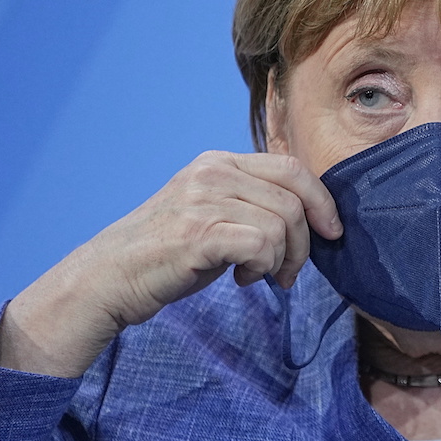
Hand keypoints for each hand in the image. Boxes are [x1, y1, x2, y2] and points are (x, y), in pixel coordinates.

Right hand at [0, 151, 341, 376]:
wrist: (109, 278)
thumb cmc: (167, 252)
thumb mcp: (213, 212)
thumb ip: (253, 202)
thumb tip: (310, 214)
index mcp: (219, 161)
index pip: (291, 167)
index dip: (322, 199)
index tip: (331, 231)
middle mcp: (212, 172)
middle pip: (294, 199)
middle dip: (305, 242)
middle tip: (288, 271)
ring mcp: (203, 200)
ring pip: (281, 224)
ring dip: (282, 260)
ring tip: (258, 276)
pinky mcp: (198, 233)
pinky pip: (261, 244)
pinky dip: (263, 267)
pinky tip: (243, 279)